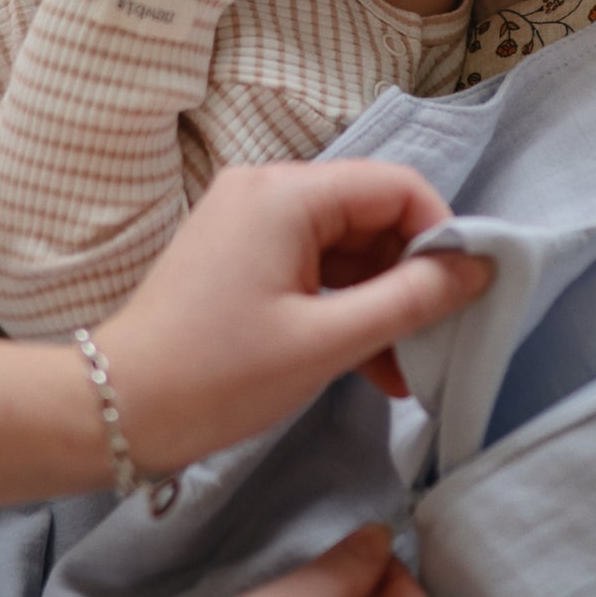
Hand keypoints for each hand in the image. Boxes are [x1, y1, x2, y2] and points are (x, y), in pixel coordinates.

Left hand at [97, 160, 493, 471]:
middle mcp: (267, 191)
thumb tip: (476, 267)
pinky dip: (345, 311)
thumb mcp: (327, 341)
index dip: (440, 235)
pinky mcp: (240, 259)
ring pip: (347, 249)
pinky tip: (373, 367)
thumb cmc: (217, 375)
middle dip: (410, 279)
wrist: (119, 410)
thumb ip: (410, 299)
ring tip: (406, 372)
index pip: (396, 187)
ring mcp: (250, 224)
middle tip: (435, 343)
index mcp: (285, 193)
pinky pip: (315, 270)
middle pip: (372, 216)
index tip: (463, 295)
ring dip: (381, 305)